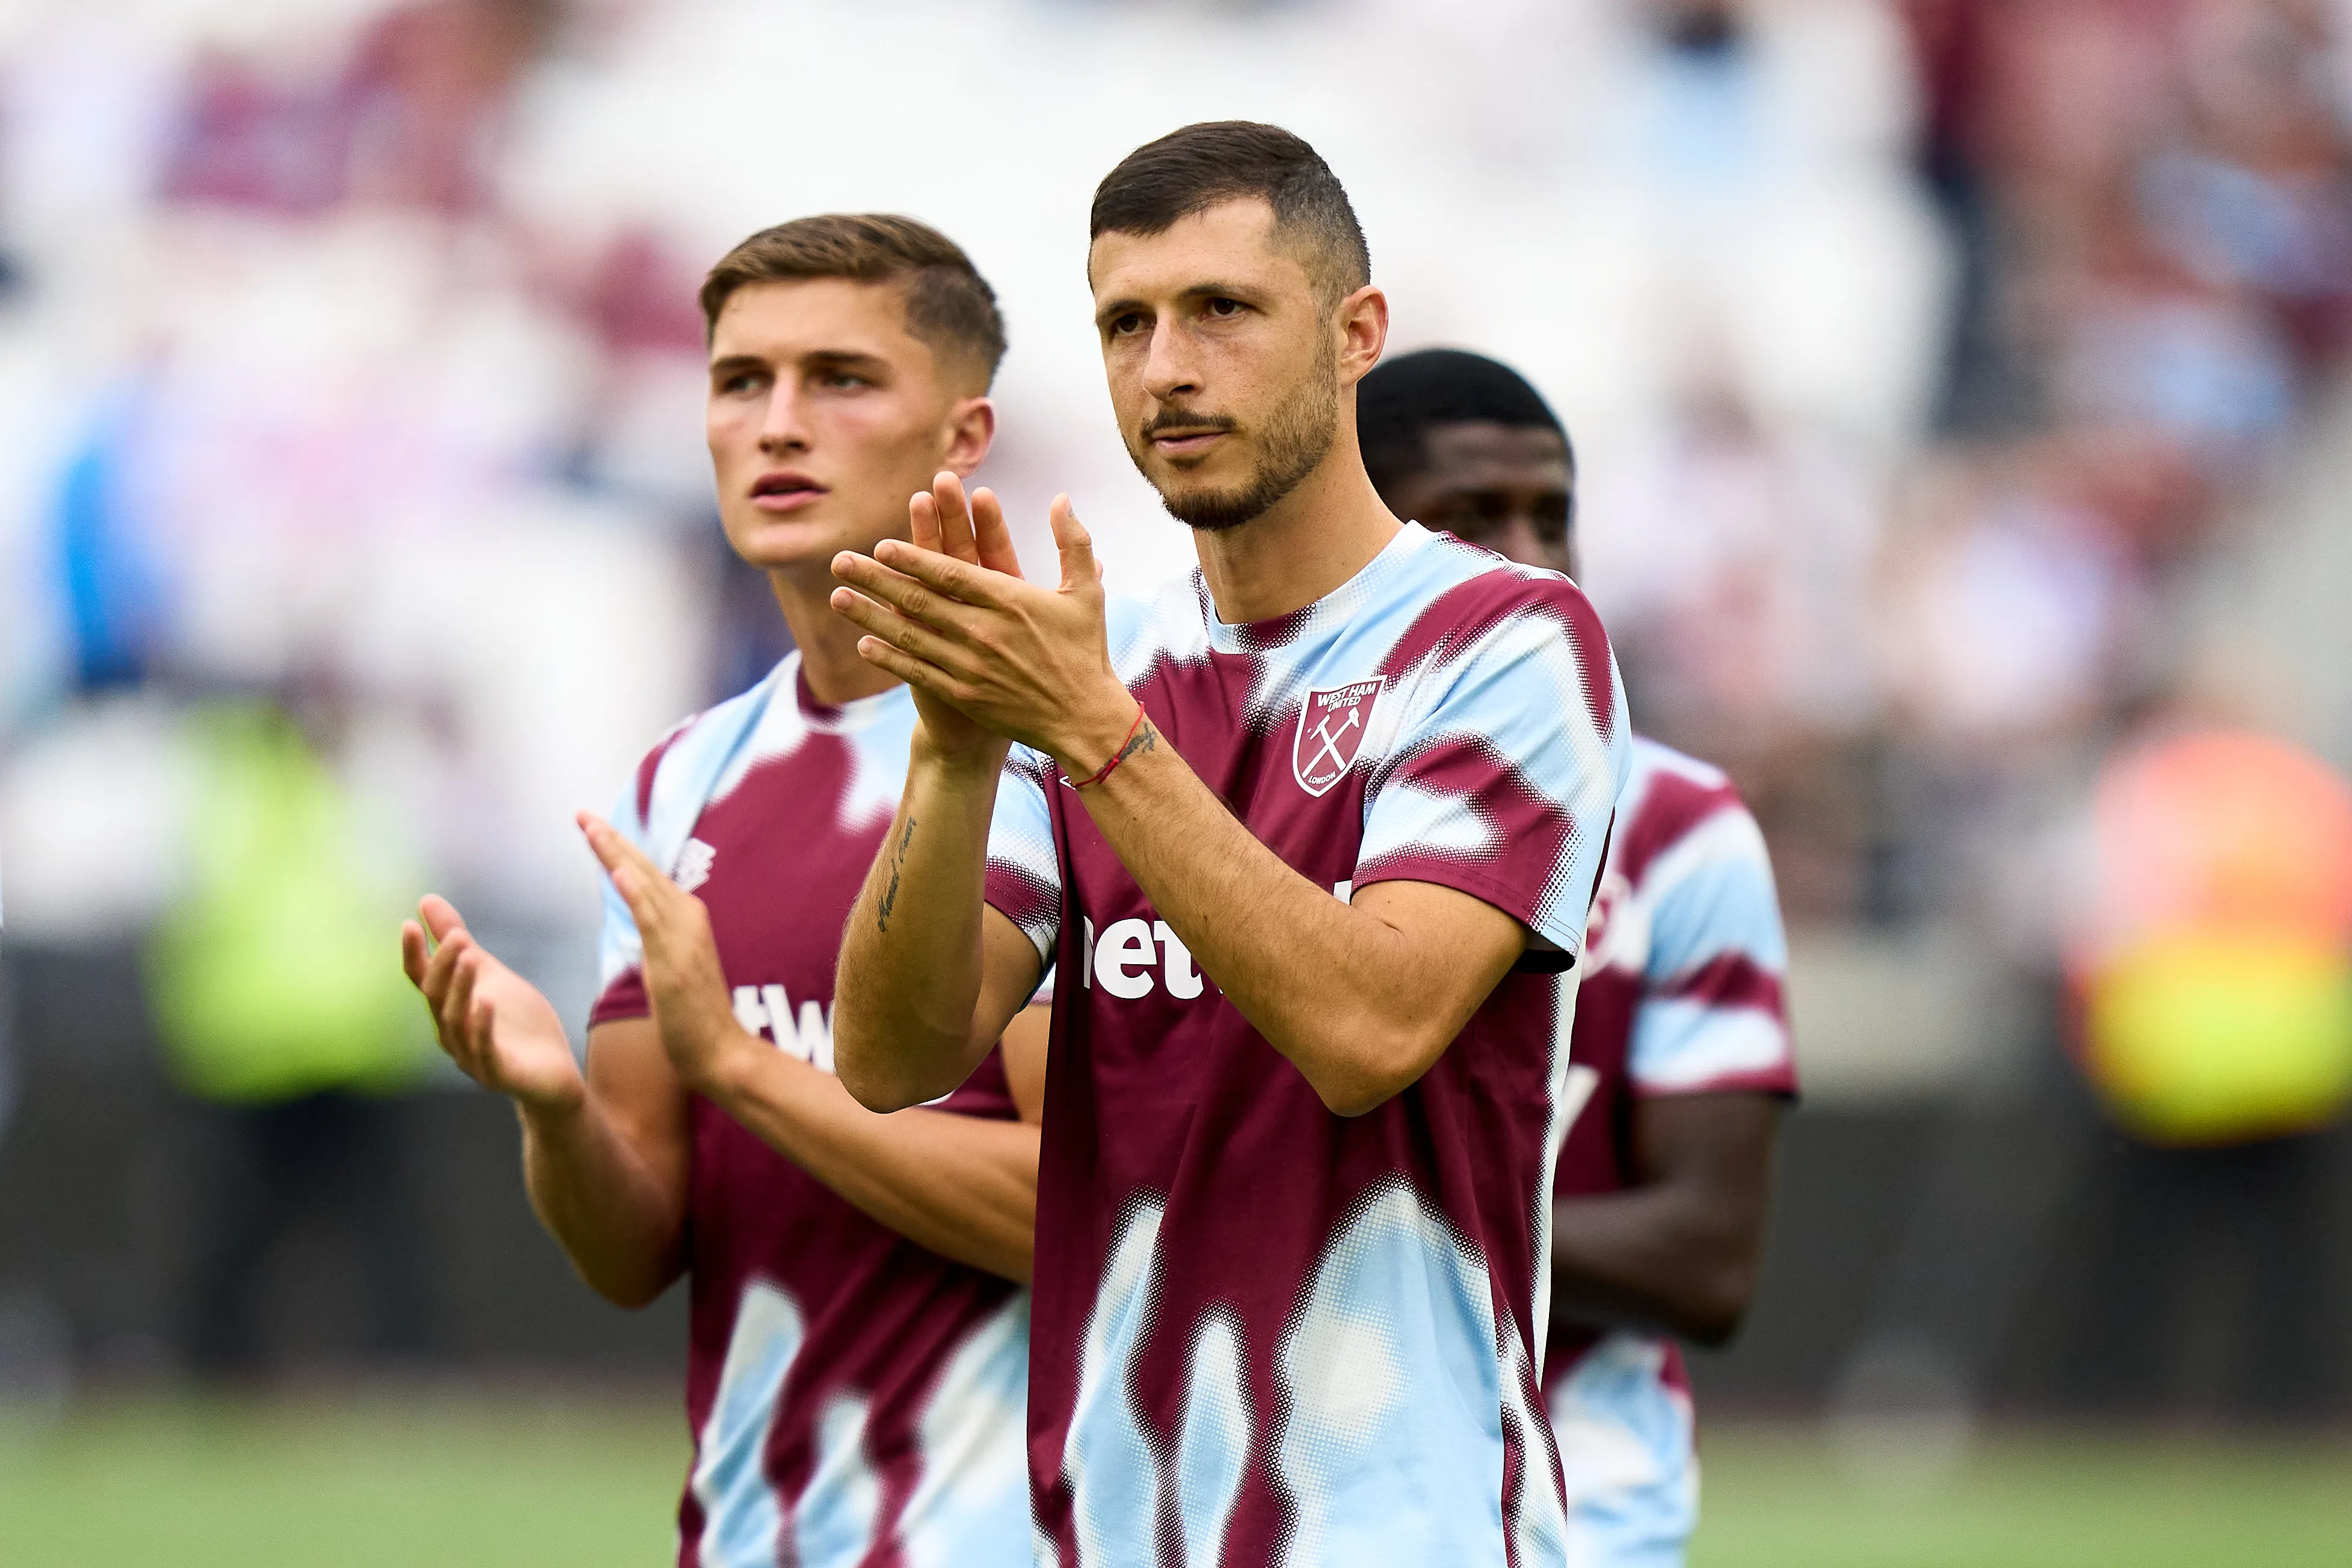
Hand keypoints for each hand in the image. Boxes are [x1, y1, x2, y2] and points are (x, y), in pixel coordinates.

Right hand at [402, 895, 583, 1115]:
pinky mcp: (498, 1073)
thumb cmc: (518, 1024)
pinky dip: (483, 1025)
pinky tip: (487, 1002)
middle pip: (436, 997)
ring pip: (456, 1022)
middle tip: (457, 936)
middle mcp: (452, 1034)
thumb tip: (425, 900)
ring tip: (469, 956)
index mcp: (449, 1008)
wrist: (553, 1074)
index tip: (409, 923)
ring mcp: (472, 1056)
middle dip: (444, 965)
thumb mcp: (491, 975)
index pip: (423, 980)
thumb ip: (460, 944)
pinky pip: (484, 1050)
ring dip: (461, 988)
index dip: (414, 954)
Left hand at [577, 811, 758, 1095]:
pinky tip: (617, 870)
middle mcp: (688, 917)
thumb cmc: (692, 1015)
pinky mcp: (675, 959)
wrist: (719, 1051)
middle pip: (643, 870)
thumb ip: (656, 936)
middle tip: (581, 814)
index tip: (592, 825)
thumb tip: (637, 918)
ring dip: (617, 854)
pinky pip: (651, 919)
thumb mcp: (669, 965)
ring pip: (644, 885)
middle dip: (611, 840)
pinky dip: (635, 892)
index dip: (618, 848)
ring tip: (592, 828)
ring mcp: (683, 937)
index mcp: (685, 917)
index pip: (645, 874)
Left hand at [828, 478, 1137, 776]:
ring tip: (838, 596)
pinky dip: (888, 658)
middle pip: (918, 598)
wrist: (1084, 720)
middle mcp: (984, 631)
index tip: (882, 543)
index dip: (912, 556)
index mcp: (1010, 600)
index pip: (950, 571)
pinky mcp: (965, 695)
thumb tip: (1062, 498)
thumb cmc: (1085, 652)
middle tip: (841, 560)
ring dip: (870, 614)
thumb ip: (1073, 542)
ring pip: (909, 634)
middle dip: (875, 577)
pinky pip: (917, 671)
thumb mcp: (1087, 592)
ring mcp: (970, 665)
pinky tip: (863, 644)